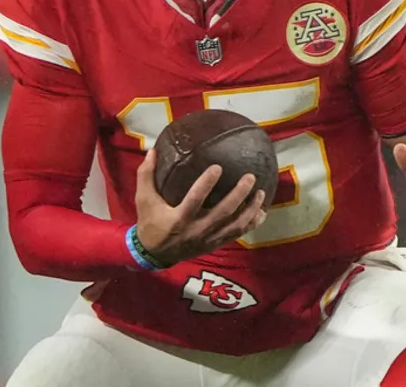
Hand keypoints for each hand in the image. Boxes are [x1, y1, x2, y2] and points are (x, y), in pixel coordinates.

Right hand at [134, 148, 267, 265]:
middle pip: (223, 212)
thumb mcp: (144, 199)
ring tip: (261, 192)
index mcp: (179, 218)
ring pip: (235, 225)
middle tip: (250, 177)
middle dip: (239, 194)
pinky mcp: (216, 243)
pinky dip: (252, 223)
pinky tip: (262, 211)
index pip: (195, 199)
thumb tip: (153, 150)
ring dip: (250, 209)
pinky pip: (238, 234)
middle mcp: (197, 229)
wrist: (154, 255)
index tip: (218, 167)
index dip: (206, 184)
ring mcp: (209, 238)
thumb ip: (146, 175)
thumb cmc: (150, 223)